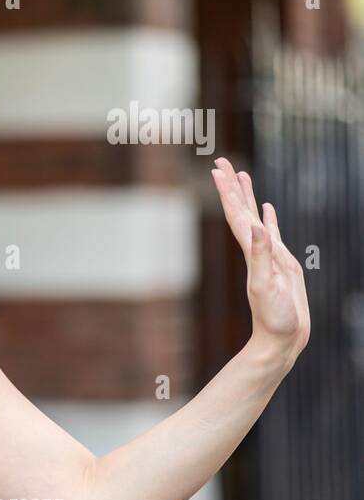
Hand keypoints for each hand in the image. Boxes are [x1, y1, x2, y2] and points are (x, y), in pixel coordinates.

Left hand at [210, 157, 309, 367]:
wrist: (282, 338)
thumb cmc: (273, 316)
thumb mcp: (266, 285)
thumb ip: (261, 256)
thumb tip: (258, 227)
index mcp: (250, 251)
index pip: (236, 214)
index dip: (227, 192)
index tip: (217, 169)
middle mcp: (255, 249)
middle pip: (241, 210)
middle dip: (232, 186)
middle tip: (221, 161)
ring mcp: (268, 254)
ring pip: (255, 217)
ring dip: (247, 196)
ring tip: (241, 174)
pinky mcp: (281, 262)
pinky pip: (272, 233)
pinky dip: (269, 219)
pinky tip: (267, 209)